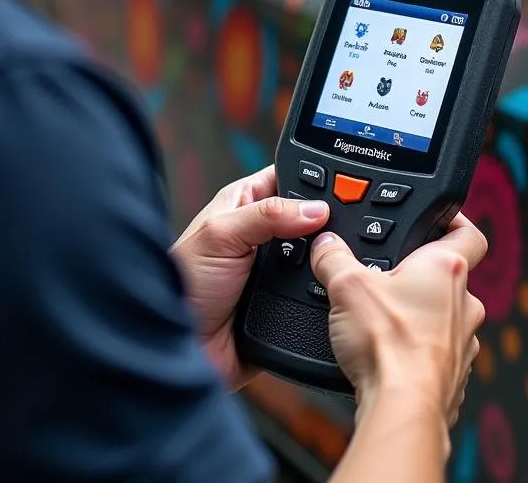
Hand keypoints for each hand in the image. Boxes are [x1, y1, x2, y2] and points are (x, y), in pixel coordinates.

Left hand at [171, 165, 329, 389]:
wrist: (179, 349)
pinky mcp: (286, 304)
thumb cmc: (182, 284)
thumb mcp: (220, 235)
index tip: (345, 181)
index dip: (313, 178)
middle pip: (310, 219)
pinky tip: (337, 289)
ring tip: (345, 257)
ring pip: (317, 257)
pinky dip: (326, 292)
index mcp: (245, 206)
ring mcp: (276, 272)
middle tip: (348, 224)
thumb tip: (314, 208)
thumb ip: (267, 215)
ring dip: (327, 260)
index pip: (288, 179)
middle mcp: (263, 236)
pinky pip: (316, 294)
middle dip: (328, 222)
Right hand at [310, 213, 486, 426]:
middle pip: (450, 275)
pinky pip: (439, 351)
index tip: (437, 217)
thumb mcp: (346, 285)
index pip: (468, 232)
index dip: (453, 220)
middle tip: (391, 274)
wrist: (401, 406)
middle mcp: (465, 302)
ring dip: (421, 314)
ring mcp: (465, 342)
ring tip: (386, 318)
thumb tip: (326, 245)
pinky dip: (420, 349)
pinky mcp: (454, 374)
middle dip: (421, 274)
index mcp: (446, 268)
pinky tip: (391, 353)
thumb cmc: (387, 344)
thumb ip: (333, 256)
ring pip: (446, 315)